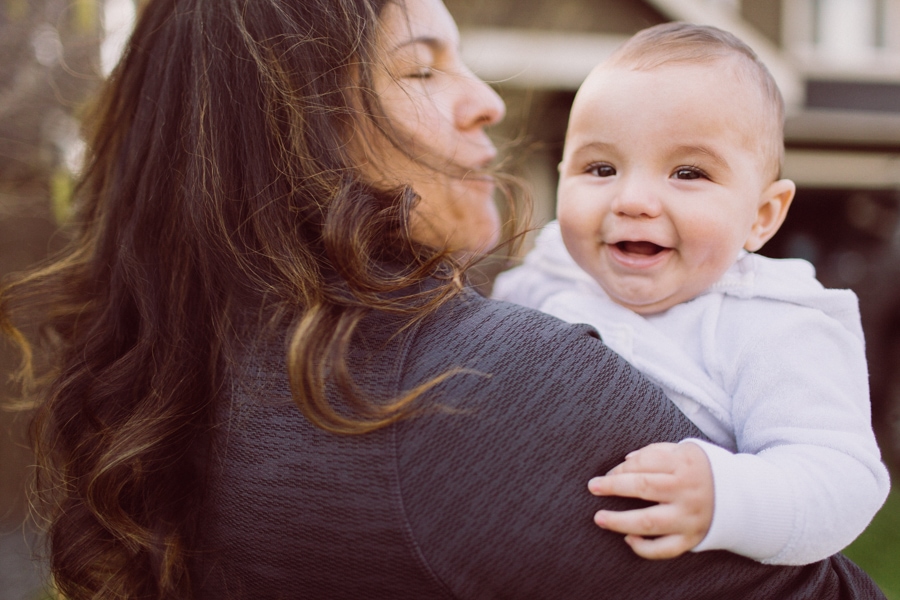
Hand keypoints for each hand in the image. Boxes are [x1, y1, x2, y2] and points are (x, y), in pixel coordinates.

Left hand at [587, 442, 712, 559]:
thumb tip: (626, 460)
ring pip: (649, 521)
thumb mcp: (685, 451)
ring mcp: (689, 517)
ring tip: (599, 518)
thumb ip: (656, 452)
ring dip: (620, 521)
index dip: (622, 467)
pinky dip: (644, 548)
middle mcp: (687, 491)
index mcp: (684, 464)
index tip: (607, 473)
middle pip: (644, 487)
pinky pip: (665, 548)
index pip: (645, 462)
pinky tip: (628, 539)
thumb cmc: (703, 470)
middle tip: (593, 487)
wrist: (743, 497)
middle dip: (614, 487)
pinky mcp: (692, 538)